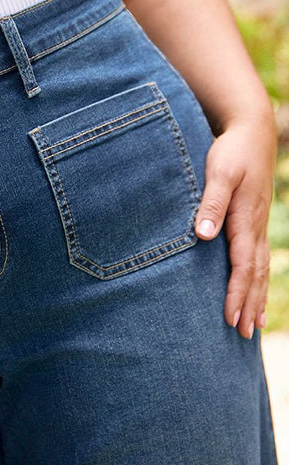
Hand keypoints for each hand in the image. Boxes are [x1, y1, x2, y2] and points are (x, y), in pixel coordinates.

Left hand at [194, 116, 276, 339]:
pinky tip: (255, 295)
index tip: (230, 317)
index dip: (237, 293)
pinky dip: (258, 281)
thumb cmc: (231, 151)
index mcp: (245, 219)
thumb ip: (211, 203)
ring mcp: (258, 225)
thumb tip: (203, 235)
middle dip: (249, 304)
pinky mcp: (255, 222)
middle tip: (243, 333)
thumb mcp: (219, 171)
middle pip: (255, 274)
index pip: (243, 265)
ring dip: (256, 298)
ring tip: (253, 326)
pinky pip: (259, 258)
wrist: (252, 131)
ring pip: (261, 269)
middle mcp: (255, 227)